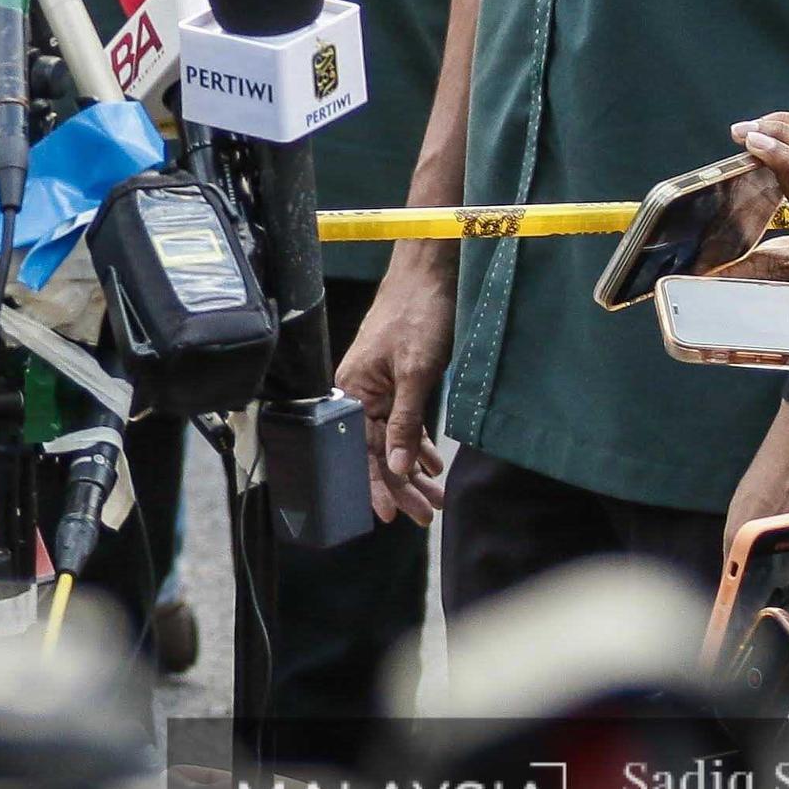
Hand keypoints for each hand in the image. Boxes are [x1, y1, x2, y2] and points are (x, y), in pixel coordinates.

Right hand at [336, 239, 457, 522]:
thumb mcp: (416, 372)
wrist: (432, 272)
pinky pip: (404, 420)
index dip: (377, 484)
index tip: (390, 517)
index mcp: (352, 388)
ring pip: (394, 437)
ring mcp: (380, 384)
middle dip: (401, 484)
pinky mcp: (399, 378)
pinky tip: (432, 463)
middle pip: (378, 448)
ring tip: (436, 496)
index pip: (362, 449)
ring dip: (414, 468)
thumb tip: (399, 467)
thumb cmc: (419, 315)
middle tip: (426, 514)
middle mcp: (360, 390)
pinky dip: (418, 442)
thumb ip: (405, 421)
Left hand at [725, 406, 788, 633]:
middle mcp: (771, 543)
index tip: (732, 634)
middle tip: (768, 649)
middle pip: (770, 601)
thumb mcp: (748, 497)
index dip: (733, 612)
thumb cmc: (784, 460)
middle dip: (769, 628)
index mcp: (740, 528)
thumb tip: (740, 567)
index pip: (732, 583)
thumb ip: (742, 535)